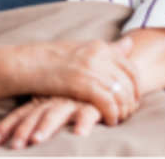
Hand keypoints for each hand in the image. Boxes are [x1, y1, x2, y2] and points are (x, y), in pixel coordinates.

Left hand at [0, 96, 105, 148]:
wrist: (107, 77)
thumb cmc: (77, 95)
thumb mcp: (54, 102)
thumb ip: (36, 113)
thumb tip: (3, 137)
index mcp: (45, 99)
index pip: (24, 112)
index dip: (10, 125)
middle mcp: (57, 99)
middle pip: (37, 114)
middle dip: (25, 129)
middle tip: (16, 145)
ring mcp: (75, 101)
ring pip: (58, 113)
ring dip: (46, 126)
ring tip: (37, 141)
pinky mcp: (95, 104)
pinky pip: (89, 113)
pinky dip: (84, 122)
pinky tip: (80, 134)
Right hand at [19, 36, 139, 125]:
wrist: (27, 63)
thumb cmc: (53, 59)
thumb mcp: (83, 49)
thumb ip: (107, 49)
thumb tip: (130, 42)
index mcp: (101, 46)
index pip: (131, 67)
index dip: (137, 85)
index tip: (135, 98)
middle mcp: (100, 55)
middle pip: (128, 81)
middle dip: (132, 100)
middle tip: (129, 113)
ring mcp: (92, 68)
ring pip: (120, 92)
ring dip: (124, 109)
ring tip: (120, 119)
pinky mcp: (82, 83)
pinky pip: (107, 101)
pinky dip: (112, 113)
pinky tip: (110, 121)